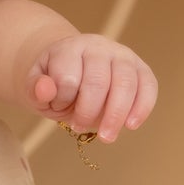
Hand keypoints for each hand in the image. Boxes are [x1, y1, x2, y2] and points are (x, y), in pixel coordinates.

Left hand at [26, 34, 156, 141]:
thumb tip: (46, 89)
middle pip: (99, 81)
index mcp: (70, 48)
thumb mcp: (35, 86)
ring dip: (116, 115)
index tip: (57, 107)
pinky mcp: (140, 68)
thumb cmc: (53, 81)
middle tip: (78, 127)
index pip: (68, 77)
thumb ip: (36, 88)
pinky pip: (148, 85)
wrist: (72, 68)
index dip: (62, 100)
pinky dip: (143, 107)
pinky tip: (131, 125)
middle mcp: (98, 47)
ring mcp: (122, 55)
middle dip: (89, 111)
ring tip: (106, 137)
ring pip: (126, 83)